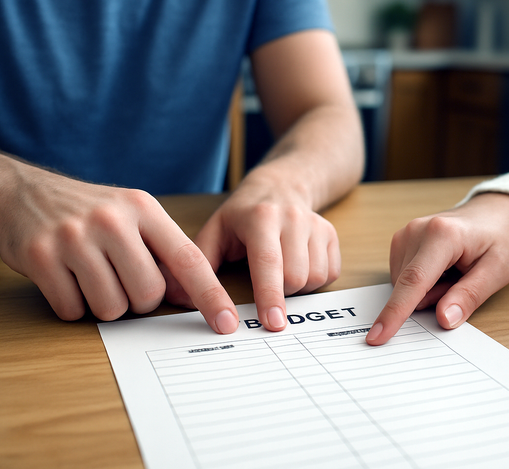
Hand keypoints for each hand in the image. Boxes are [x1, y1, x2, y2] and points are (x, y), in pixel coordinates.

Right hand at [0, 151, 238, 332]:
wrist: (23, 193)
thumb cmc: (91, 212)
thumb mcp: (134, 214)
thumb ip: (163, 249)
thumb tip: (192, 297)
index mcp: (143, 208)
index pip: (188, 259)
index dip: (210, 295)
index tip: (226, 323)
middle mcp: (112, 220)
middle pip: (148, 294)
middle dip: (139, 300)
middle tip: (121, 279)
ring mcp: (74, 237)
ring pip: (111, 308)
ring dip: (105, 305)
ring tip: (92, 276)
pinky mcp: (40, 257)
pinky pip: (72, 310)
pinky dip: (73, 306)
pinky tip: (65, 279)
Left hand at [164, 178, 340, 331]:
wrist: (281, 186)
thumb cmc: (243, 215)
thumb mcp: (215, 230)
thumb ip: (197, 263)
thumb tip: (177, 298)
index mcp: (261, 218)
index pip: (268, 264)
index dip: (270, 296)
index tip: (272, 323)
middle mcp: (292, 218)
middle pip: (295, 277)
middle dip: (279, 293)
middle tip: (264, 284)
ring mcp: (316, 225)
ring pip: (315, 278)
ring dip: (297, 288)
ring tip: (280, 272)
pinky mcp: (331, 234)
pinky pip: (330, 274)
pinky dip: (314, 281)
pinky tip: (298, 266)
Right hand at [366, 193, 508, 345]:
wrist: (495, 213)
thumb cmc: (499, 239)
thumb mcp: (497, 271)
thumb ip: (469, 296)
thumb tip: (444, 319)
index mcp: (442, 235)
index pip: (414, 281)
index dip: (395, 312)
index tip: (378, 336)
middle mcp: (416, 230)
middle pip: (408, 286)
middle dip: (433, 297)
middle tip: (463, 281)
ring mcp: (405, 233)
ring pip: (403, 284)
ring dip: (427, 290)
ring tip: (455, 273)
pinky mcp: (400, 241)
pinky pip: (402, 277)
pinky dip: (421, 283)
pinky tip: (442, 270)